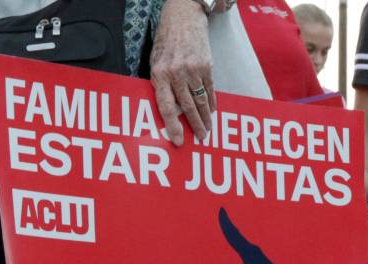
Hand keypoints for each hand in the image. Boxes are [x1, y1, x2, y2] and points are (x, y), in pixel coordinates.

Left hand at [150, 0, 213, 146]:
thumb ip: (162, 84)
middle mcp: (176, 73)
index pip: (167, 107)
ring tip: (208, 128)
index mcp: (160, 74)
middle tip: (201, 138)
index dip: (173, 126)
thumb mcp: (156, 62)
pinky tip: (212, 111)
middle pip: (188, 107)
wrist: (183, 18)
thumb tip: (171, 110)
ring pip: (201, 101)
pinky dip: (211, 102)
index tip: (179, 141)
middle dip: (195, 125)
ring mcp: (193, 70)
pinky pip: (209, 90)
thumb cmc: (166, 42)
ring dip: (205, 117)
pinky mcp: (206, 66)